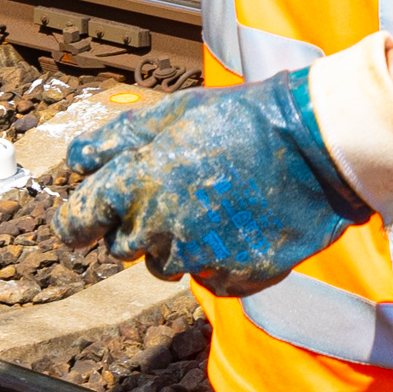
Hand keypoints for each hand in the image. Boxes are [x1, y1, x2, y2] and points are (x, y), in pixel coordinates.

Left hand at [55, 74, 372, 297]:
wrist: (315, 147)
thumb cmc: (240, 120)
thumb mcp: (172, 113)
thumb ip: (117, 139)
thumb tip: (77, 161)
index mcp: (135, 183)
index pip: (77, 222)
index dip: (77, 222)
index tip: (84, 221)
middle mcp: (159, 227)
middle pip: (122, 247)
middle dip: (137, 226)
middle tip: (175, 194)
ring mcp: (198, 257)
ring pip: (165, 266)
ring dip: (178, 244)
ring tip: (215, 206)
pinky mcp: (234, 278)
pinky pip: (209, 278)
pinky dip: (218, 259)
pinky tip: (241, 225)